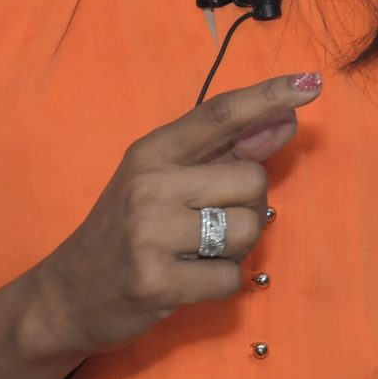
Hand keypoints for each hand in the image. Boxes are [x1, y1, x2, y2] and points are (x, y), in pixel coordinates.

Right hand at [20, 72, 321, 361]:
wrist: (66, 296)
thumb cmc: (128, 230)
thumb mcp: (166, 180)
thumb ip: (228, 151)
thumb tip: (287, 120)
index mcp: (152, 152)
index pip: (219, 114)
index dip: (269, 96)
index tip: (311, 82)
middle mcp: (150, 185)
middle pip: (252, 179)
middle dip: (247, 205)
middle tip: (207, 224)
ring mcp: (150, 234)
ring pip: (249, 230)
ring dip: (235, 248)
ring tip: (195, 253)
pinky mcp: (156, 283)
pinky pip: (231, 277)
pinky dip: (221, 284)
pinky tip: (187, 281)